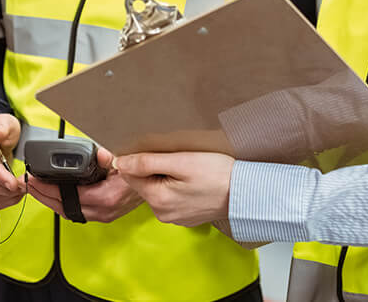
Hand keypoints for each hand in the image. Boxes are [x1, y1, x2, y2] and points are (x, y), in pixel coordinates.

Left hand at [27, 147, 142, 222]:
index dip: (47, 189)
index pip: (68, 197)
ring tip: (36, 188)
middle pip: (63, 208)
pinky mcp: (103, 214)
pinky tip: (54, 195)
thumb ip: (110, 157)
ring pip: (68, 212)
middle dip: (42, 196)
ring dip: (50, 201)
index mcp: (106, 198)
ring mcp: (103, 215)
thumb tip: (100, 154)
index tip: (33, 180)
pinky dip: (62, 203)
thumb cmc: (142, 172)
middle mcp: (103, 211)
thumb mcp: (126, 160)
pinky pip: (76, 212)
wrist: (156, 184)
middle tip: (27, 184)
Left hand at [115, 152, 234, 227]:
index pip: (130, 175)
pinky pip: (172, 197)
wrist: (246, 193)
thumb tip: (120, 162)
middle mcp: (162, 213)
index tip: (157, 151)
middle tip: (177, 157)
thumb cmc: (218, 175)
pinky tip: (193, 179)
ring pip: (158, 189)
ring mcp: (174, 217)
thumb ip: (147, 162)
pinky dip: (178, 186)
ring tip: (188, 168)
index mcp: (157, 199)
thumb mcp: (180, 161)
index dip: (139, 158)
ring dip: (167, 176)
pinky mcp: (186, 216)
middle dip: (155, 167)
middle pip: (144, 182)